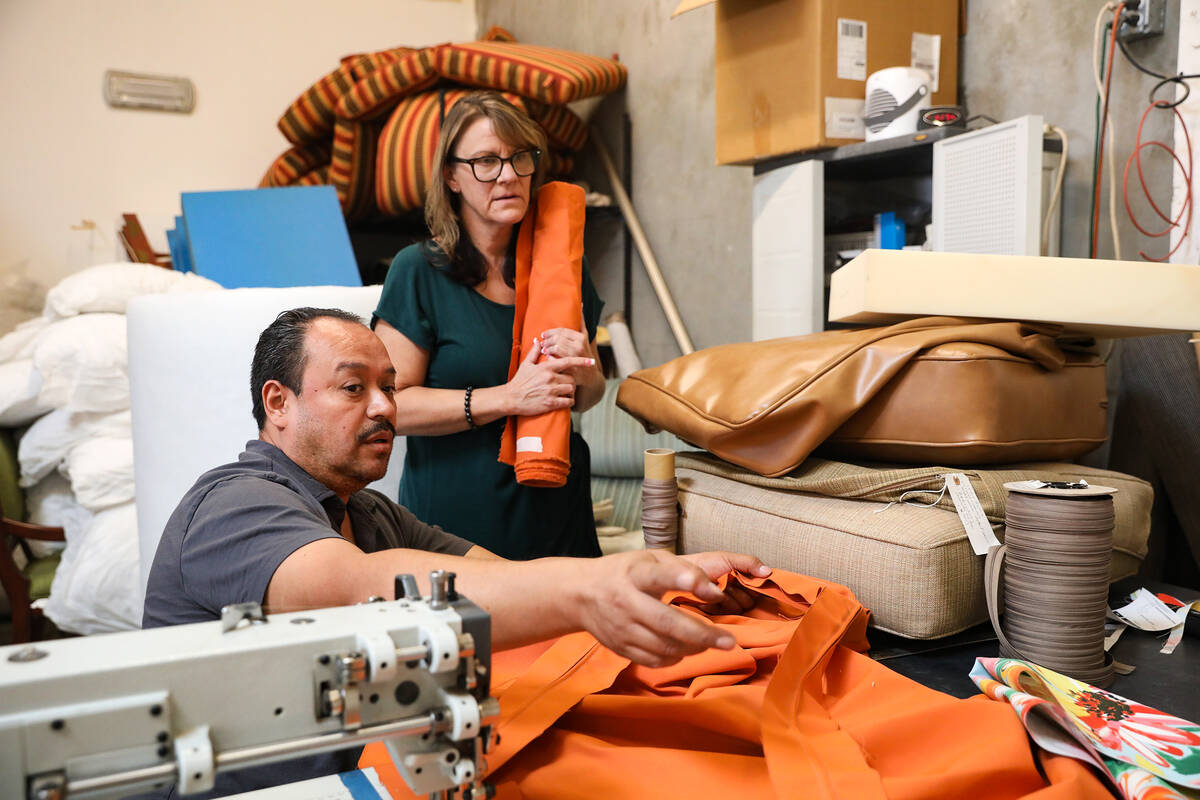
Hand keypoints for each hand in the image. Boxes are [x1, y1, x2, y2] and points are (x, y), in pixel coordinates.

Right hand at [504, 340, 593, 415]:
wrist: (511, 398)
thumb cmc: (519, 381)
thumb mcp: (526, 365)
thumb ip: (534, 352)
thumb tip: (538, 341)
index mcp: (546, 367)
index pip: (568, 361)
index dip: (581, 361)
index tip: (591, 361)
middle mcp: (550, 378)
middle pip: (572, 377)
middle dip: (572, 380)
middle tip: (568, 383)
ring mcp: (551, 391)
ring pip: (571, 389)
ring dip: (571, 391)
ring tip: (567, 392)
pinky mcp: (550, 403)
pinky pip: (567, 402)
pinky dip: (569, 402)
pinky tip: (566, 401)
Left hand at [540, 321, 598, 385]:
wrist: (590, 375)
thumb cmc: (585, 353)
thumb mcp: (585, 337)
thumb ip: (582, 322)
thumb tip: (581, 303)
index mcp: (582, 337)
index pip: (562, 331)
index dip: (551, 332)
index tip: (543, 334)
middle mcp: (579, 346)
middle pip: (558, 338)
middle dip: (548, 340)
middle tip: (542, 342)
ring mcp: (576, 356)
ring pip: (556, 348)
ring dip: (547, 348)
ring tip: (543, 349)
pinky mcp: (571, 366)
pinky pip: (556, 359)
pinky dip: (550, 357)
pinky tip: (547, 357)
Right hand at [569, 549, 740, 667]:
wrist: (580, 593)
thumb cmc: (625, 572)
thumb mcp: (650, 558)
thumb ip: (683, 569)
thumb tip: (715, 592)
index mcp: (634, 574)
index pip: (658, 576)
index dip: (682, 579)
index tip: (708, 588)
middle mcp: (625, 602)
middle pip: (666, 622)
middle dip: (702, 634)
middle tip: (729, 641)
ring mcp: (621, 628)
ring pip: (663, 647)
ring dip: (693, 648)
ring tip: (712, 643)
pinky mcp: (619, 648)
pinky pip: (653, 661)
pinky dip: (675, 658)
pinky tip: (685, 649)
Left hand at [682, 551, 771, 613]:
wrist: (677, 575)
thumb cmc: (701, 564)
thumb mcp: (725, 558)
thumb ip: (748, 562)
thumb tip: (769, 571)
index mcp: (742, 579)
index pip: (759, 589)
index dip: (753, 586)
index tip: (742, 580)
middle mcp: (737, 594)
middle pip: (751, 601)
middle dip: (739, 593)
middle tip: (726, 584)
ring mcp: (727, 607)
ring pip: (740, 610)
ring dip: (728, 600)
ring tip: (717, 591)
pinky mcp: (716, 617)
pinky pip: (727, 617)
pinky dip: (718, 608)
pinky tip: (709, 601)